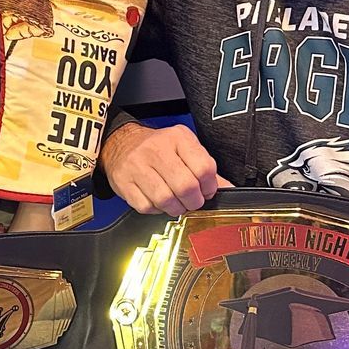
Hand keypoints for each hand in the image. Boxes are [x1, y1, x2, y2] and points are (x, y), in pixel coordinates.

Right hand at [100, 120, 231, 214]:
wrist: (121, 144)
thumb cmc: (158, 149)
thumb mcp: (184, 149)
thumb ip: (205, 169)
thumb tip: (228, 189)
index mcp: (177, 138)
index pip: (204, 168)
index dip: (210, 187)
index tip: (206, 191)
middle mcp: (156, 149)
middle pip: (186, 186)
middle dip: (194, 201)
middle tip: (192, 201)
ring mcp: (137, 166)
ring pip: (165, 199)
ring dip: (176, 208)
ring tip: (176, 203)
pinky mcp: (124, 182)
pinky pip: (147, 207)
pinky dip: (156, 210)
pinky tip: (158, 201)